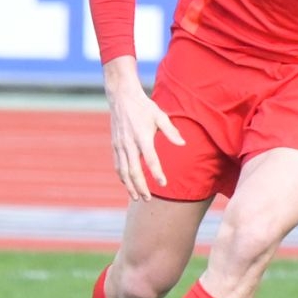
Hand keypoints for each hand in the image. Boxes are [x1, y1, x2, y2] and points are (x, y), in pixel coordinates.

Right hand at [103, 59, 185, 203]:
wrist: (121, 97)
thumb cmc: (144, 106)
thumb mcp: (160, 115)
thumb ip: (171, 131)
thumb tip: (183, 144)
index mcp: (142, 136)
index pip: (151, 159)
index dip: (157, 173)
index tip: (163, 183)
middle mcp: (129, 143)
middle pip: (134, 171)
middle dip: (141, 187)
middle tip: (148, 200)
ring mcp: (120, 145)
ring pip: (123, 171)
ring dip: (130, 186)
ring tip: (137, 198)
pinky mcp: (114, 145)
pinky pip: (118, 165)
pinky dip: (122, 177)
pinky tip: (127, 184)